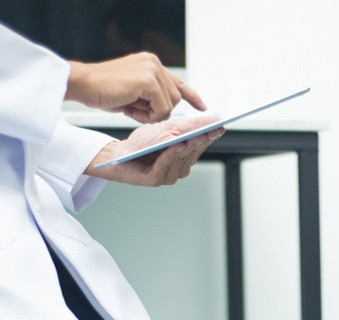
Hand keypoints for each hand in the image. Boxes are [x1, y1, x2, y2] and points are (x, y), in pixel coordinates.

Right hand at [65, 52, 205, 122]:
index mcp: (150, 63)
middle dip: (159, 111)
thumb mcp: (132, 93)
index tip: (203, 108)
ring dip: (153, 115)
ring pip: (171, 104)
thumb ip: (150, 96)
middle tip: (135, 112)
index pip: (178, 82)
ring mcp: (152, 70)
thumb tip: (166, 109)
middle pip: (175, 97)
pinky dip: (149, 117)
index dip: (192, 96)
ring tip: (131, 110)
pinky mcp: (149, 81)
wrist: (82, 84)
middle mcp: (154, 63)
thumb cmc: (102, 91)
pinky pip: (162, 108)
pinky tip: (131, 111)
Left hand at [86, 116, 223, 185]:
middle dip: (200, 142)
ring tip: (191, 138)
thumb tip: (210, 120)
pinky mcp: (154, 179)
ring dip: (186, 149)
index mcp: (183, 156)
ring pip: (180, 161)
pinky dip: (170, 156)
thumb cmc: (142, 142)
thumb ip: (187, 127)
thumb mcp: (167, 129)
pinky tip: (175, 146)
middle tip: (208, 132)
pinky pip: (165, 166)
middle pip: (192, 154)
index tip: (220, 127)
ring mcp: (167, 175)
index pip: (201, 146)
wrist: (119, 153)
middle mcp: (178, 168)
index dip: (210, 137)